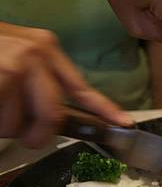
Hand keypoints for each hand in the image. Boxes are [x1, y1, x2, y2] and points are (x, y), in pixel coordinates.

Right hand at [0, 22, 131, 147]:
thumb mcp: (18, 55)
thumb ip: (41, 81)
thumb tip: (58, 119)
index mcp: (46, 49)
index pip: (82, 88)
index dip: (106, 110)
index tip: (125, 124)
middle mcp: (34, 55)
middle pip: (53, 116)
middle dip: (38, 135)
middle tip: (27, 138)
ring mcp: (13, 67)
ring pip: (18, 124)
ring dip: (4, 126)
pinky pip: (1, 122)